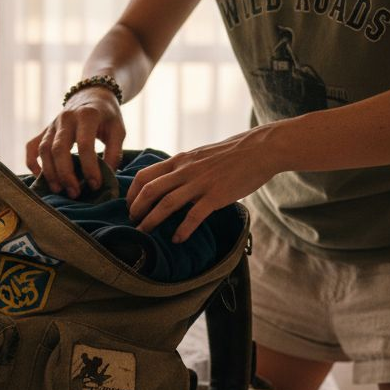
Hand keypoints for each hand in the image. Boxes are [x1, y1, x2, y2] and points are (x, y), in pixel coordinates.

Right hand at [25, 87, 125, 195]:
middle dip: (66, 174)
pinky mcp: (44, 130)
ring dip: (50, 172)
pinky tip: (40, 177)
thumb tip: (107, 177)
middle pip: (59, 149)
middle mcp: (66, 118)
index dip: (90, 167)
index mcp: (87, 115)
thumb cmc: (107, 116)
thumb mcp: (118, 130)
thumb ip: (115, 152)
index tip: (95, 185)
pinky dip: (32, 163)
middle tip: (74, 193)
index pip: (85, 145)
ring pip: (44, 150)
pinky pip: (32, 147)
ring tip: (59, 190)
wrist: (92, 95)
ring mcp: (52, 124)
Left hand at [126, 122, 289, 242]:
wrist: (260, 150)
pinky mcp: (216, 195)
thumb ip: (184, 169)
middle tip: (133, 223)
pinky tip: (177, 239)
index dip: (132, 193)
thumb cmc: (232, 154)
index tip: (130, 206)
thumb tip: (172, 184)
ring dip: (152, 221)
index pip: (145, 175)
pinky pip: (194, 215)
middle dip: (137, 209)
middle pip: (150, 190)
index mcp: (180, 161)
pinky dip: (182, 229)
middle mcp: (186, 170)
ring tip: (144, 233)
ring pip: (167, 203)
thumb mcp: (200, 156)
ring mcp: (201, 183)